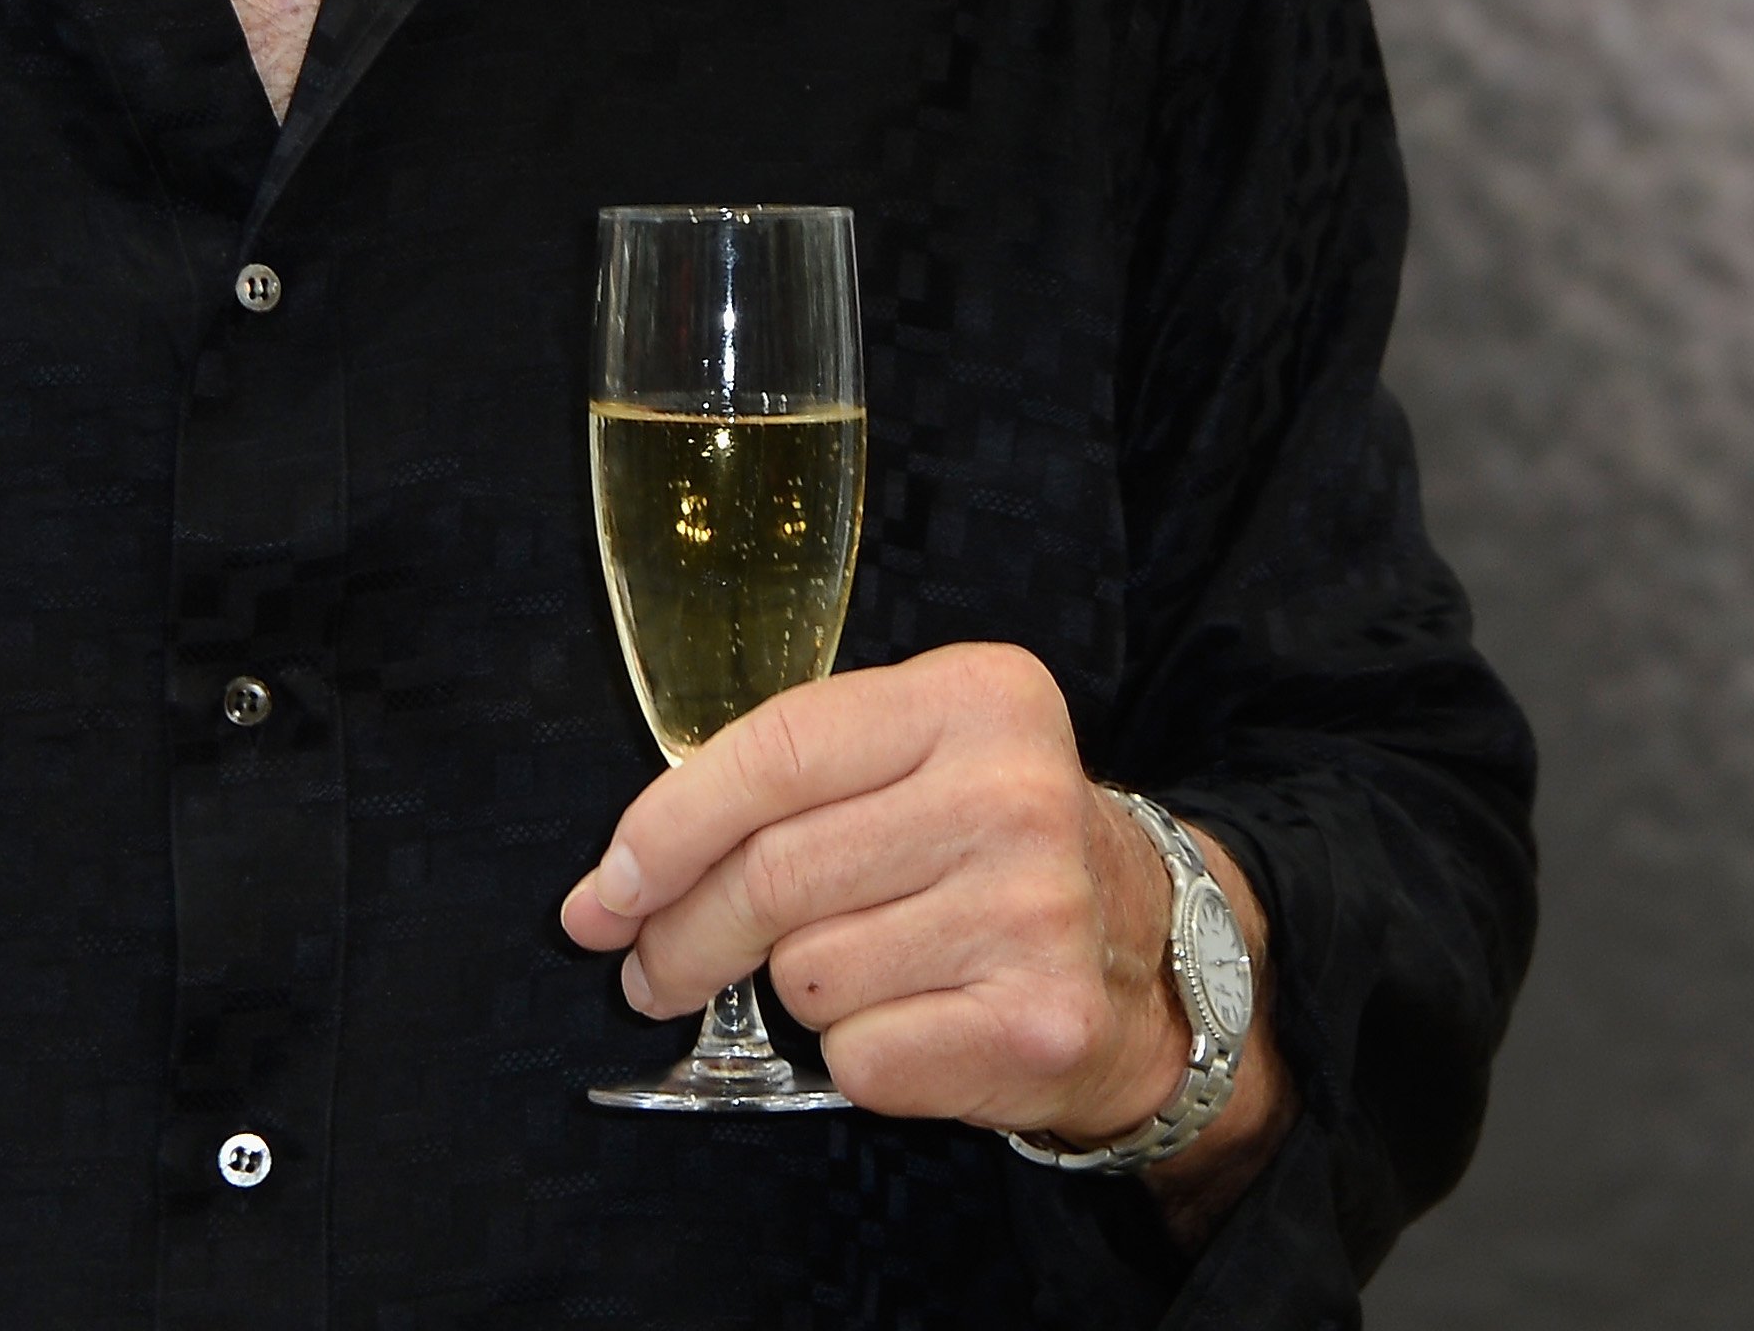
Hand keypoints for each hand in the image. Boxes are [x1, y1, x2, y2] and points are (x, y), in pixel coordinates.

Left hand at [557, 641, 1290, 1215]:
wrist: (1146, 954)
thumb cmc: (991, 850)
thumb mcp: (916, 761)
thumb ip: (786, 785)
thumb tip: (613, 888)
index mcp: (978, 697)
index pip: (776, 751)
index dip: (667, 828)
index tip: (607, 889)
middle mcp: (1014, 794)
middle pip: (773, 874)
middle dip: (683, 936)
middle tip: (653, 970)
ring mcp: (1034, 912)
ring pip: (808, 974)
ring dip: (796, 993)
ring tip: (853, 975)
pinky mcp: (1036, 1022)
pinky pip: (859, 1055)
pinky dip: (856, 1053)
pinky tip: (909, 1022)